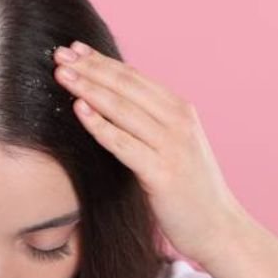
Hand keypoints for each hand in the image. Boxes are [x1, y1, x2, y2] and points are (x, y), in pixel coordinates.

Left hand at [52, 40, 248, 263]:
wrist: (218, 229)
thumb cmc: (189, 189)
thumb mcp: (173, 145)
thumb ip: (148, 122)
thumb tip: (110, 100)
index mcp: (180, 110)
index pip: (133, 77)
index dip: (102, 60)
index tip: (75, 48)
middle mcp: (178, 121)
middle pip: (126, 86)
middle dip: (90, 68)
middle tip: (59, 54)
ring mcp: (172, 146)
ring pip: (122, 108)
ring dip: (89, 88)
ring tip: (62, 75)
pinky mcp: (162, 173)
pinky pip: (124, 143)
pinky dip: (100, 124)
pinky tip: (79, 109)